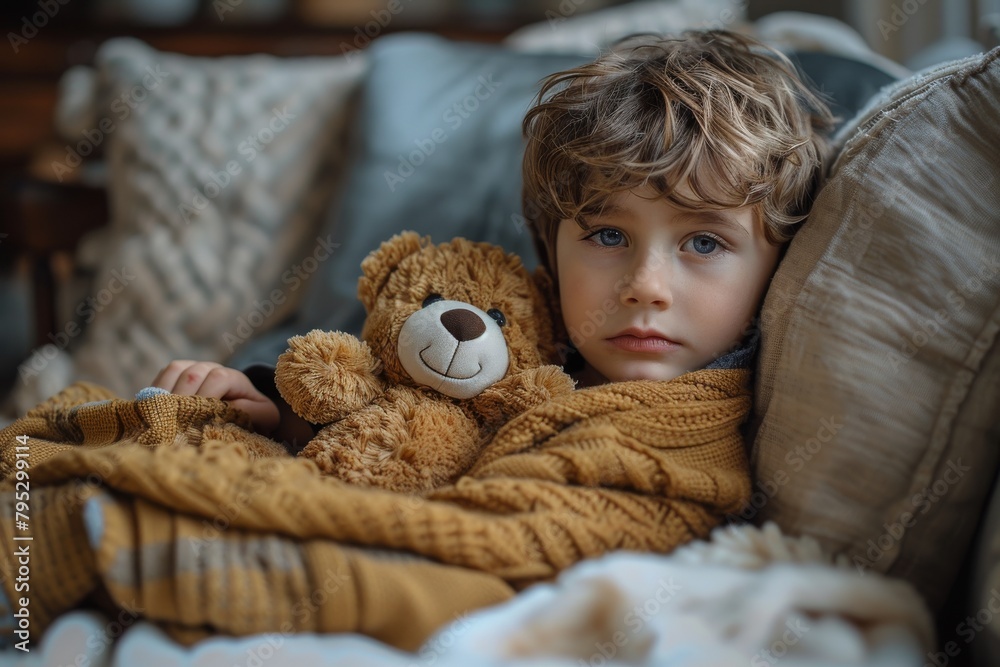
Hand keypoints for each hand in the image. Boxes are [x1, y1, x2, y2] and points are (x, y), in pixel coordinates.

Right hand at [151, 361, 279, 434]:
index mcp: (233, 377)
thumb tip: (231, 408)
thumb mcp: (262, 416)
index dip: (207, 397)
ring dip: (167, 393)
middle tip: (175, 423)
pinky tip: (155, 411)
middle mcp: (212, 368)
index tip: (199, 420)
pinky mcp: (175, 375)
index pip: (218, 378)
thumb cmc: (250, 416)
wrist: (239, 412)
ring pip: (175, 370)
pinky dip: (157, 391)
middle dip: (184, 398)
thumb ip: (253, 412)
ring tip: (163, 417)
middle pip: (193, 373)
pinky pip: (162, 375)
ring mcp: (192, 367)